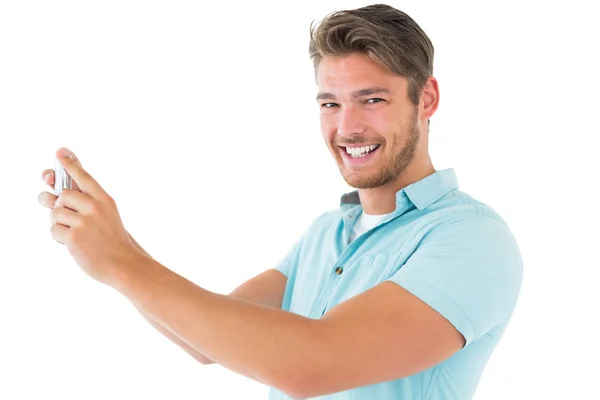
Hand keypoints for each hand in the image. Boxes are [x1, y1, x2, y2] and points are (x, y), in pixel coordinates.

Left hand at [38, 147, 139, 285]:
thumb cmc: (113, 241)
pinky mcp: (74, 237)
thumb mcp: (107, 216)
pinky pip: (54, 230)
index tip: (60, 153)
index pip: (84, 177)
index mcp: (105, 200)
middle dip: (61, 207)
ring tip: (76, 234)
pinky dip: (60, 238)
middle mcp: (95, 207)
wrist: (123, 264)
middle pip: (63, 195)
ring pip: (55, 213)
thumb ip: (84, 203)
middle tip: (71, 219)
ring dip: (59, 224)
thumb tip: (47, 194)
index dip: (70, 164)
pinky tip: (75, 244)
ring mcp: (84, 222)